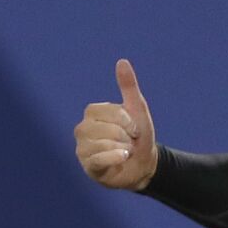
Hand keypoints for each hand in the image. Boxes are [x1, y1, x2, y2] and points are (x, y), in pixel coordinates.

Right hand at [74, 59, 157, 189]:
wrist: (145, 164)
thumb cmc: (138, 136)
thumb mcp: (137, 109)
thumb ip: (128, 86)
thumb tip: (122, 61)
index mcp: (93, 113)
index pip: (104, 111)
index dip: (124, 120)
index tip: (134, 128)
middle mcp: (83, 129)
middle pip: (103, 128)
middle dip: (125, 135)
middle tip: (130, 141)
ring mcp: (82, 149)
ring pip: (101, 144)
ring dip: (122, 147)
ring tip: (126, 151)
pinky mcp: (88, 166)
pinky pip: (98, 159)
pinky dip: (115, 158)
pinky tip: (124, 157)